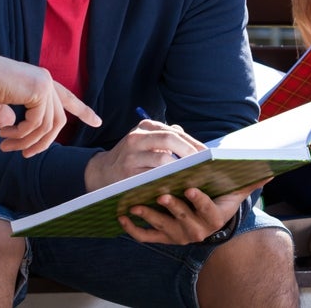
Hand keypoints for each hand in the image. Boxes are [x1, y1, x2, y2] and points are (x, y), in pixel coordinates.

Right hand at [0, 50, 102, 157]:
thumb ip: (6, 114)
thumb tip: (10, 125)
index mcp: (39, 80)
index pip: (66, 98)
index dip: (82, 110)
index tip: (97, 122)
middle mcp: (46, 80)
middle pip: (58, 121)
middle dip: (42, 143)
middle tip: (24, 156)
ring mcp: (45, 83)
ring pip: (47, 127)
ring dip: (25, 142)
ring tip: (5, 145)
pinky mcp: (40, 90)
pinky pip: (37, 124)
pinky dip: (21, 135)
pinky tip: (3, 133)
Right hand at [84, 120, 204, 191]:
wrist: (103, 172)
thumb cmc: (133, 156)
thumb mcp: (146, 141)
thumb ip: (168, 138)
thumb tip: (194, 143)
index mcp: (144, 127)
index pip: (173, 131)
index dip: (192, 142)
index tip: (208, 153)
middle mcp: (136, 137)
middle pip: (168, 139)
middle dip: (189, 151)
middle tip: (204, 163)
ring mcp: (131, 155)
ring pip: (162, 159)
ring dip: (181, 167)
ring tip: (195, 174)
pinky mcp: (129, 173)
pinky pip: (153, 176)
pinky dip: (168, 180)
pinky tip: (178, 184)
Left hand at [119, 180, 265, 245]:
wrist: (207, 223)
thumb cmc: (218, 200)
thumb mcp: (235, 193)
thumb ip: (250, 182)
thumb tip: (270, 170)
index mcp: (213, 217)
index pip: (207, 211)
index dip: (199, 201)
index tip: (190, 188)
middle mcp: (196, 230)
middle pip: (183, 220)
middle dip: (172, 207)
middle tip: (160, 194)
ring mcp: (177, 235)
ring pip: (162, 227)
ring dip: (148, 215)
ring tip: (135, 203)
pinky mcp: (162, 238)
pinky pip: (146, 236)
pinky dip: (133, 228)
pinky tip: (122, 216)